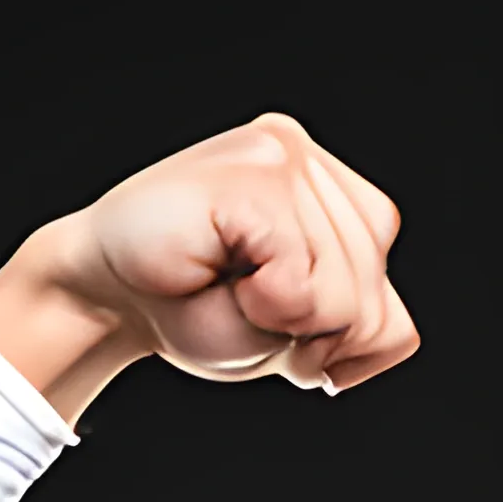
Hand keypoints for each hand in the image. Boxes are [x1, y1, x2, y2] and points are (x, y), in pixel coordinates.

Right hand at [0, 113, 419, 420]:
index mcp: (332, 193)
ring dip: (281, 322)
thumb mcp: (302, 335)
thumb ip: (368, 327)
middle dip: (307, 336)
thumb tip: (399, 330)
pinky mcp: (254, 176)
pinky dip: (266, 306)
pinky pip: (304, 282)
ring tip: (226, 285)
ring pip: (344, 296)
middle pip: (371, 300)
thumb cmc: (193, 310)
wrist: (103, 297)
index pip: (386, 303)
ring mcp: (283, 157)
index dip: (328, 343)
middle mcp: (311, 160)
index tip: (267, 319)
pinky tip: (217, 273)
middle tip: (239, 306)